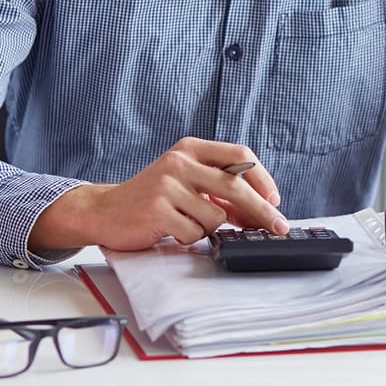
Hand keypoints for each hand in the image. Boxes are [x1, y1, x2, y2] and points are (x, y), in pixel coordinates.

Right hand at [28, 137, 287, 253]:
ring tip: (187, 222)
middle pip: (235, 186)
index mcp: (191, 148)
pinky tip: (173, 229)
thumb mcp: (186, 182)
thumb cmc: (152, 197)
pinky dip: (190, 238)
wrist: (106, 210)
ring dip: (209, 227)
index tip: (275, 199)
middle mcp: (180, 161)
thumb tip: (258, 209)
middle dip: (262, 210)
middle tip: (279, 226)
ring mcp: (167, 184)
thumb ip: (219, 190)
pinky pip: (193, 233)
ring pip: (215, 215)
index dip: (262, 178)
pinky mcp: (157, 209)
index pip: (240, 155)